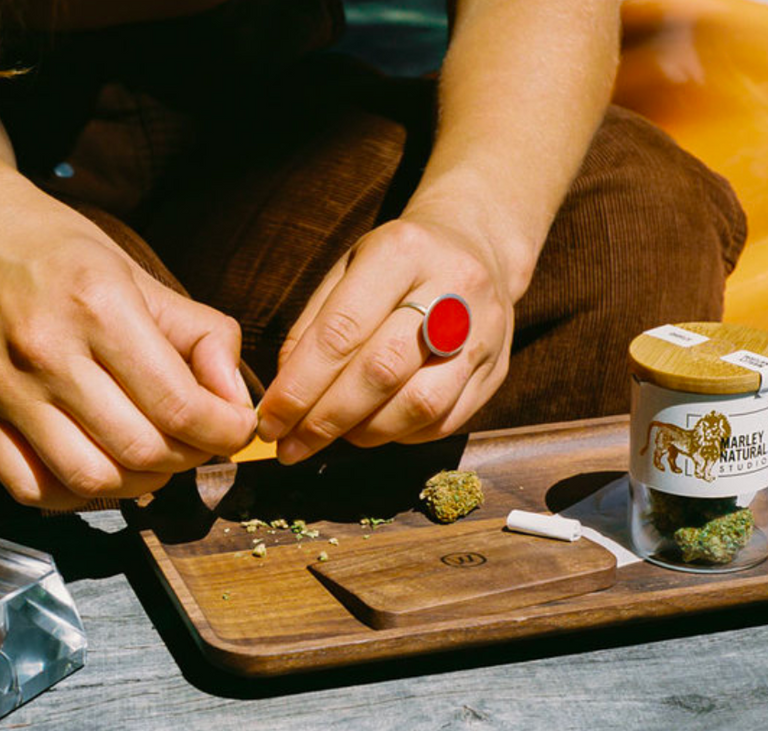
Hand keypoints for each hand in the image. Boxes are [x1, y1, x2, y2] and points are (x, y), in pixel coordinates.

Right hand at [0, 174, 256, 506]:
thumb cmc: (61, 253)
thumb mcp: (143, 275)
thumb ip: (204, 336)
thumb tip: (237, 403)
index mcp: (98, 306)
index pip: (179, 405)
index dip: (224, 431)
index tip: (235, 428)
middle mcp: (47, 351)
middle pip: (141, 449)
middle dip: (189, 458)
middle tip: (199, 442)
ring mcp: (5, 388)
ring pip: (91, 479)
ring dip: (140, 484)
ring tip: (155, 458)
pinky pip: (31, 487)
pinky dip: (77, 496)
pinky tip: (101, 468)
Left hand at [255, 212, 521, 463]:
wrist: (476, 249)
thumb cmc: (396, 265)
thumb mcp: (348, 269)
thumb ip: (314, 327)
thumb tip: (286, 395)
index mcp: (403, 252)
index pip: (342, 331)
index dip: (300, 385)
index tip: (270, 420)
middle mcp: (453, 289)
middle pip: (381, 372)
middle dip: (326, 418)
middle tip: (290, 444)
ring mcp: (484, 332)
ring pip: (419, 405)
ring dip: (364, 432)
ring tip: (331, 437)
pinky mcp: (498, 370)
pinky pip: (444, 421)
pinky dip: (399, 435)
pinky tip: (373, 428)